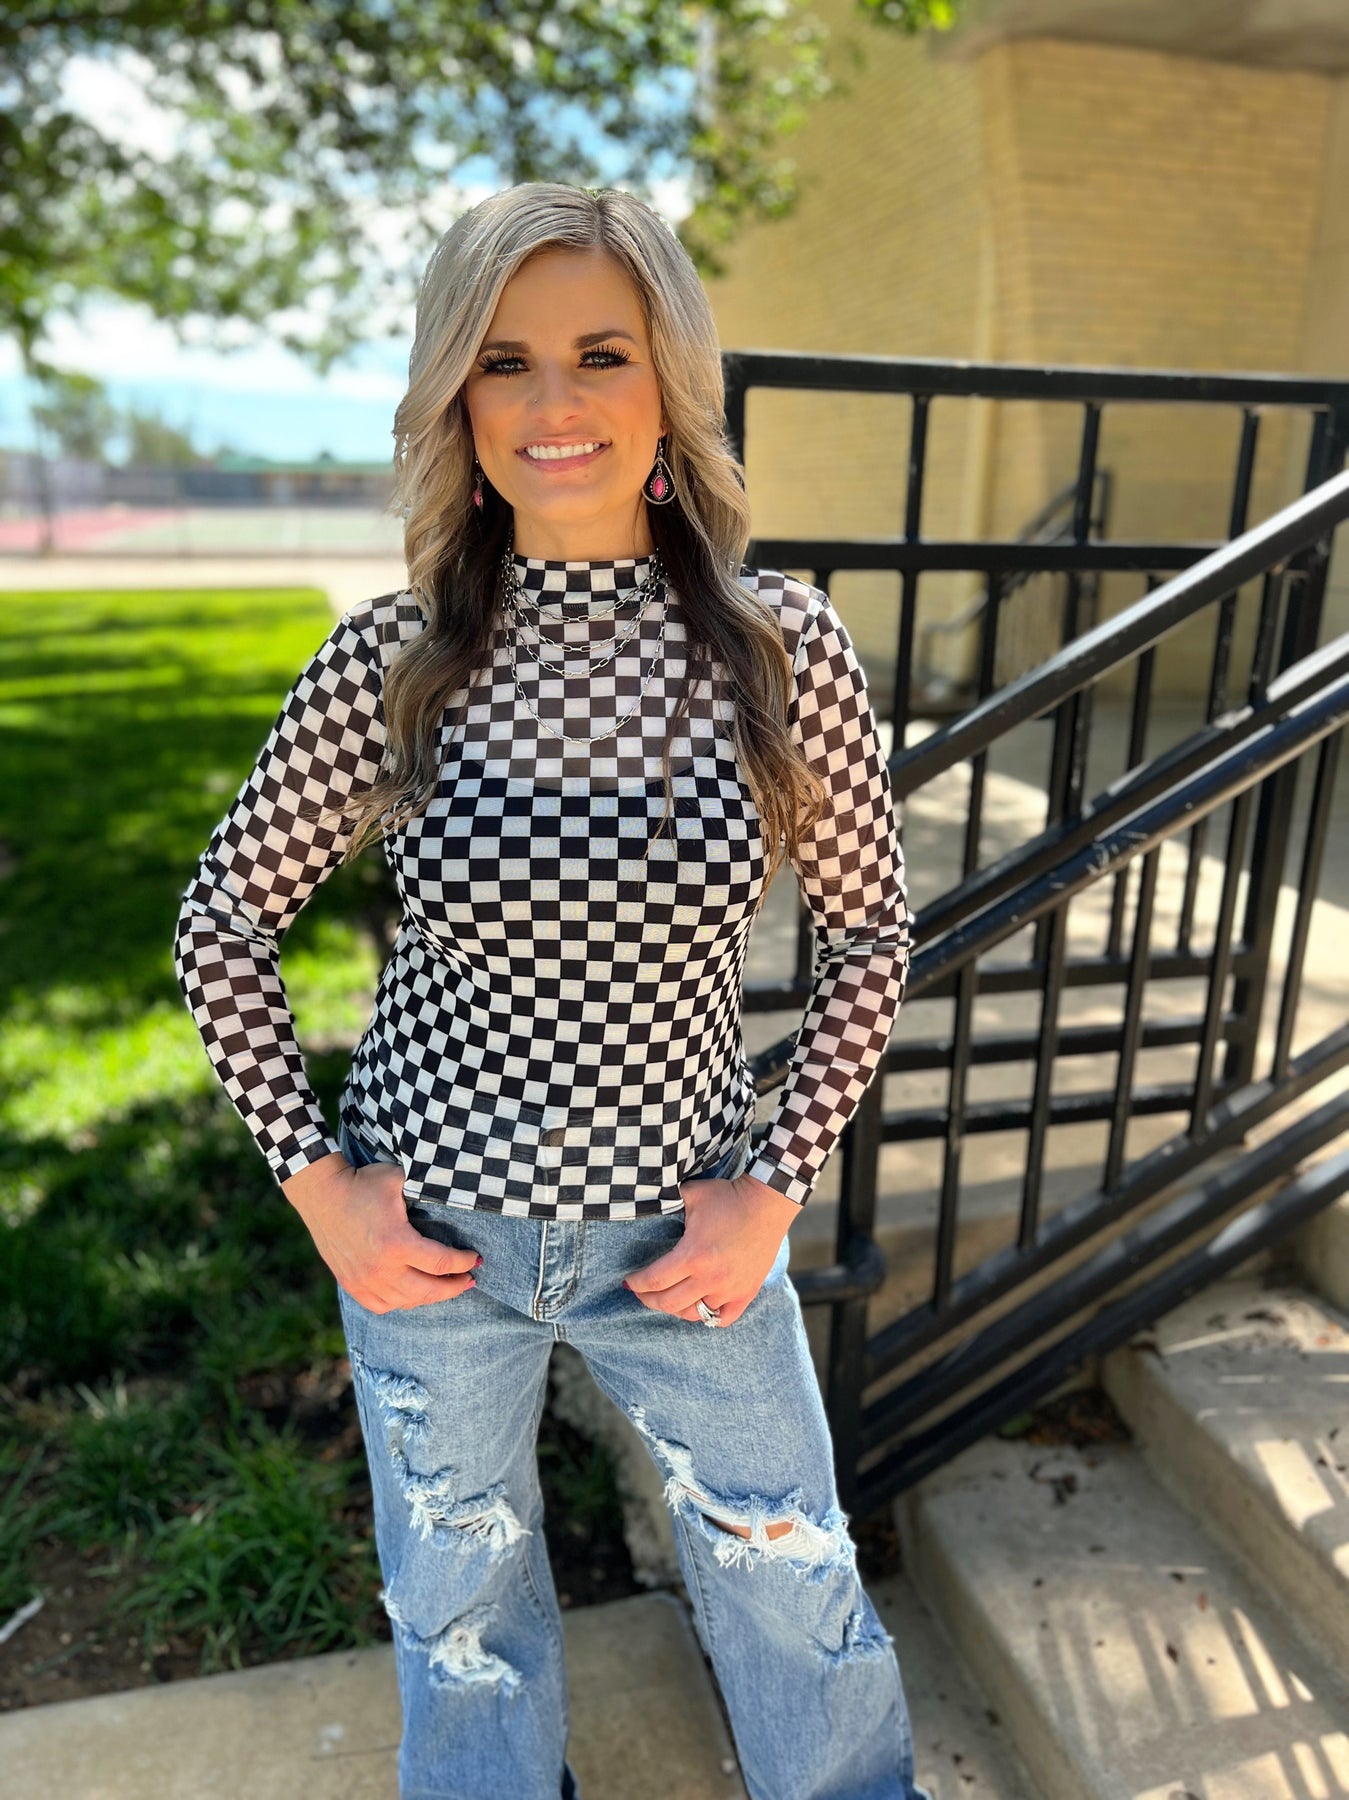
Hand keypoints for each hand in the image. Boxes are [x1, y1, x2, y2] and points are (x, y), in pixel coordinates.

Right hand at [282, 1151, 480, 1312]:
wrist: (321, 1195)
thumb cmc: (364, 1183)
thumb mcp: (400, 1179)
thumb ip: (428, 1188)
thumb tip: (457, 1192)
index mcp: (397, 1243)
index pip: (442, 1263)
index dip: (464, 1262)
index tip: (475, 1258)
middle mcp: (381, 1269)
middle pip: (429, 1291)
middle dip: (455, 1287)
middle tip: (469, 1280)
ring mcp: (365, 1281)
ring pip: (408, 1302)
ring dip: (431, 1296)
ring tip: (446, 1286)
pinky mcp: (352, 1285)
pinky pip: (383, 1306)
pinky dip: (403, 1302)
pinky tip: (414, 1293)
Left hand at [624, 1169, 800, 1326]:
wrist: (767, 1203)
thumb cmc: (727, 1196)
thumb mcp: (691, 1195)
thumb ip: (666, 1204)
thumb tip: (645, 1204)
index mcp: (692, 1256)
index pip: (654, 1280)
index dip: (636, 1284)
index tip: (628, 1282)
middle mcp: (710, 1278)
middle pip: (668, 1303)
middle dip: (648, 1299)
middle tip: (641, 1292)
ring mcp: (730, 1289)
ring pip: (693, 1314)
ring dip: (675, 1309)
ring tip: (667, 1299)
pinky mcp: (746, 1293)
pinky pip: (723, 1319)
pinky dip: (709, 1317)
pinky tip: (700, 1307)